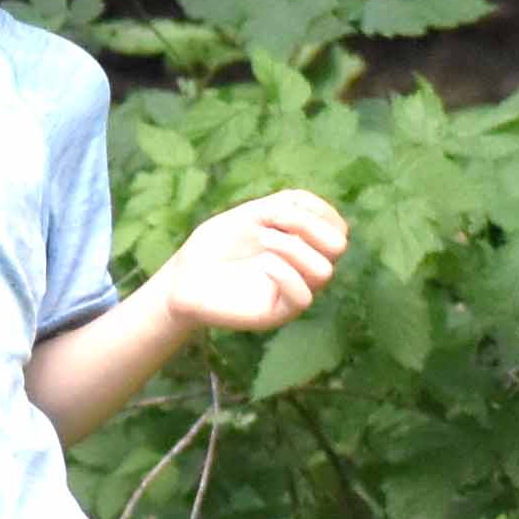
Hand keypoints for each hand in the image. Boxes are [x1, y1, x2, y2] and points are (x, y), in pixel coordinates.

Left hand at [151, 188, 346, 333]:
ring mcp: (293, 291)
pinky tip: (261, 264)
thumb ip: (280, 206)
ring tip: (261, 239)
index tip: (280, 205)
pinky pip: (303, 298)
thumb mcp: (247, 216)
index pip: (337, 228)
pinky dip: (284, 273)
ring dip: (292, 247)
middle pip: (338, 245)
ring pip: (324, 271)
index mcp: (302, 244)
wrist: (180, 280)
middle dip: (309, 224)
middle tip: (272, 219)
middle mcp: (303, 268)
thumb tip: (307, 206)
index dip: (318, 210)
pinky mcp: (278, 313)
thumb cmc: (212, 247)